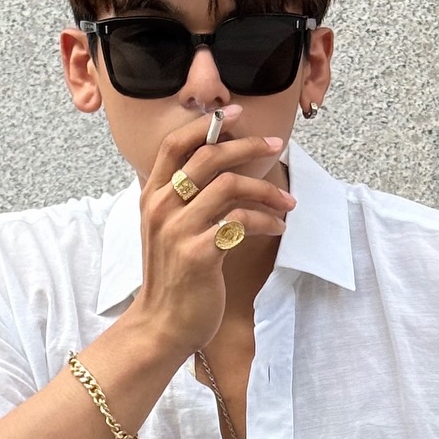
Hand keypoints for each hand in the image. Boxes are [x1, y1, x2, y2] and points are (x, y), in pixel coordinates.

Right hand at [127, 109, 296, 357]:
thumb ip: (184, 199)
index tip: (236, 113)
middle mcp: (161, 208)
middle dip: (249, 146)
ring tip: (287, 202)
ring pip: (230, 185)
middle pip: (209, 156)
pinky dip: (266, 220)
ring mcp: (178, 230)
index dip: (206, 123)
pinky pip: (240, 221)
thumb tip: (219, 166)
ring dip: (267, 189)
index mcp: (152, 197)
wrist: (161, 325)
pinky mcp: (199, 254)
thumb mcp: (168, 230)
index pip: (175, 145)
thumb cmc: (172, 278)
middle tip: (276, 145)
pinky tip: (278, 228)